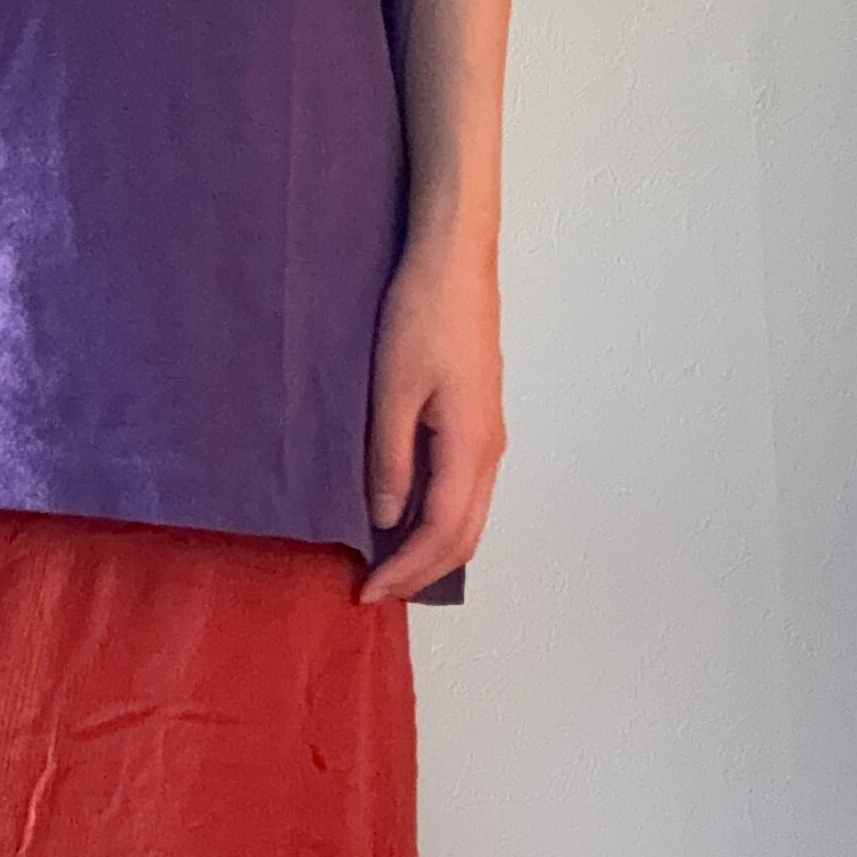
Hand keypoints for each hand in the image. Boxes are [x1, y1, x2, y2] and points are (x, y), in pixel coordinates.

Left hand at [358, 233, 505, 602]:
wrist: (453, 264)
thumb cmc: (421, 317)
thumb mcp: (391, 391)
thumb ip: (390, 460)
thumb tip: (385, 519)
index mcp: (471, 447)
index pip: (441, 533)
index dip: (405, 569)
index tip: (366, 591)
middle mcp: (490, 450)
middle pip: (465, 537)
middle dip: (422, 572)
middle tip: (376, 590)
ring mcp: (490, 436)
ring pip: (470, 516)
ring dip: (433, 549)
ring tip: (388, 564)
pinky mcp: (480, 421)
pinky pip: (466, 491)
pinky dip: (439, 519)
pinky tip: (406, 518)